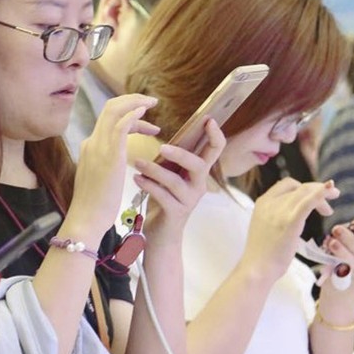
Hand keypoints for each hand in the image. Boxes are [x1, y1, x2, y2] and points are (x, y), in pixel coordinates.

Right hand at [67, 94, 159, 244]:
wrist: (86, 219)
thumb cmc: (94, 206)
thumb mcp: (98, 179)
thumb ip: (103, 165)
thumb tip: (111, 163)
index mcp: (90, 147)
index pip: (108, 121)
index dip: (128, 116)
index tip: (146, 122)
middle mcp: (92, 142)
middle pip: (109, 108)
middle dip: (130, 100)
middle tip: (150, 101)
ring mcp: (99, 147)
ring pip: (114, 111)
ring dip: (135, 102)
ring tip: (152, 102)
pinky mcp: (110, 155)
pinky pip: (121, 125)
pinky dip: (133, 114)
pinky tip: (145, 112)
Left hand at [130, 120, 225, 241]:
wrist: (160, 235)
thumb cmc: (163, 200)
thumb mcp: (170, 175)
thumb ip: (172, 159)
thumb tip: (164, 133)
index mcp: (199, 172)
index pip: (216, 150)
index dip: (216, 134)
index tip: (208, 119)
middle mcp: (199, 185)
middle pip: (199, 165)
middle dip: (181, 154)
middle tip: (162, 146)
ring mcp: (189, 200)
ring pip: (175, 181)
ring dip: (155, 170)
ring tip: (137, 163)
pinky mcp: (177, 213)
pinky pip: (163, 196)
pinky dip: (148, 185)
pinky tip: (137, 179)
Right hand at [239, 178, 337, 284]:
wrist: (256, 269)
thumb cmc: (263, 254)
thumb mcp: (266, 227)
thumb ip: (276, 216)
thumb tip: (293, 214)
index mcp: (263, 202)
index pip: (287, 185)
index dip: (304, 188)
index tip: (314, 197)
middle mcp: (270, 202)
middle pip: (299, 188)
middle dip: (317, 191)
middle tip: (329, 204)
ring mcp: (280, 211)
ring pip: (306, 193)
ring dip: (323, 195)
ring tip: (329, 210)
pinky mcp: (290, 221)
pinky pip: (309, 202)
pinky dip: (321, 193)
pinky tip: (331, 191)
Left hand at [320, 195, 353, 279]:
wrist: (337, 282)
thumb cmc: (349, 251)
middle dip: (351, 240)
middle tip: (336, 228)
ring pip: (351, 262)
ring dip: (340, 251)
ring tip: (330, 242)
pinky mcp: (344, 281)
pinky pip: (339, 271)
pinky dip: (332, 262)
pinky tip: (325, 254)